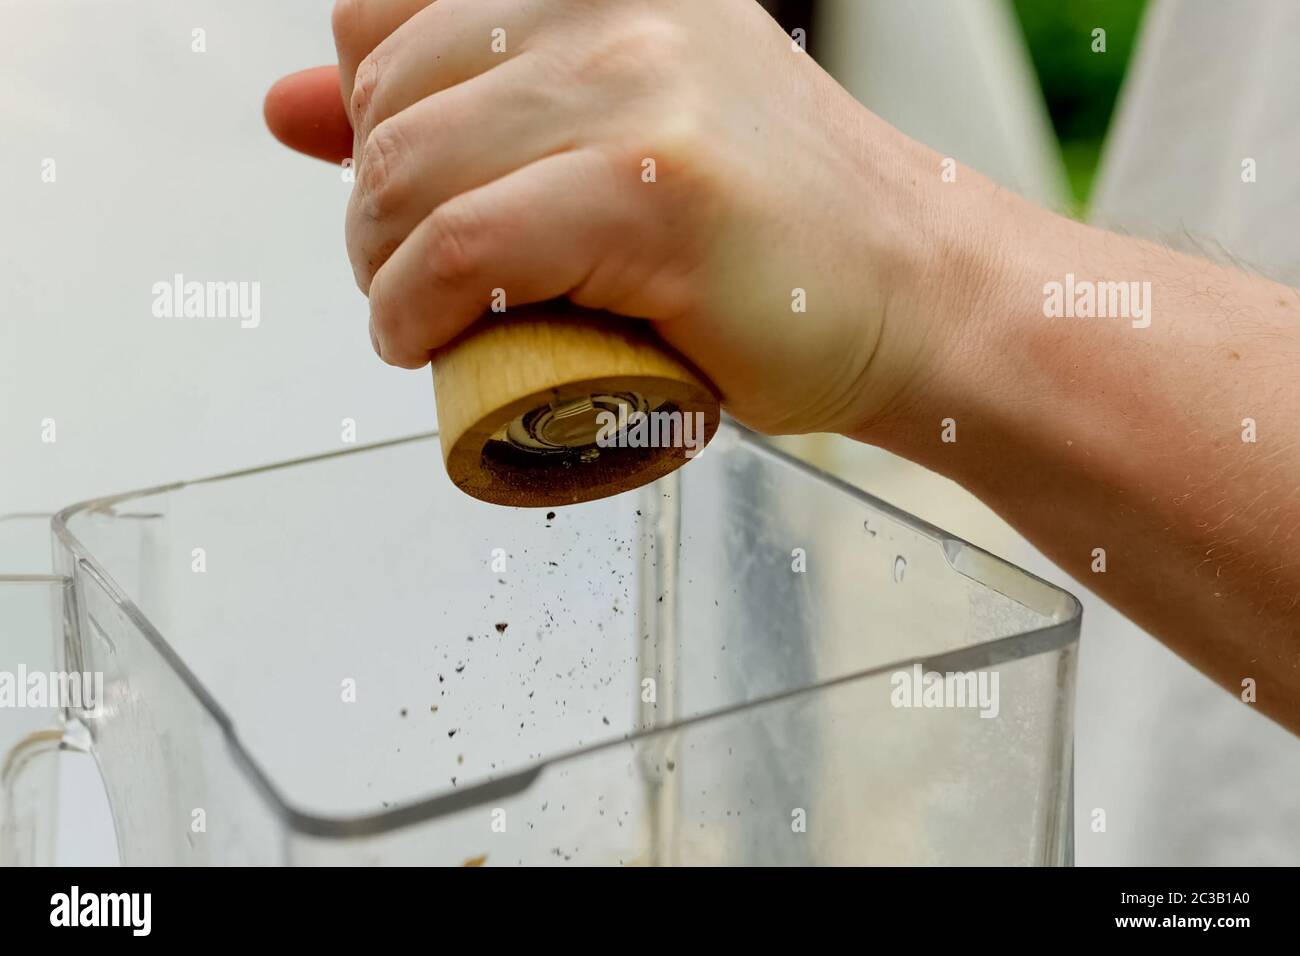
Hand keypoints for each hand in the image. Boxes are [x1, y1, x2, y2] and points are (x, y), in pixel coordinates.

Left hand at [265, 0, 999, 435]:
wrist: (911, 292)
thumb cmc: (768, 227)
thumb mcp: (603, 132)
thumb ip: (453, 103)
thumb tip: (288, 106)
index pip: (381, 11)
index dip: (368, 116)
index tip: (412, 190)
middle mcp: (619, 3)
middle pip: (387, 102)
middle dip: (370, 212)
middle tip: (410, 275)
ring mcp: (641, 88)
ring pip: (411, 178)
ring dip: (381, 271)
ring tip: (418, 314)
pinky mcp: (654, 192)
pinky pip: (464, 248)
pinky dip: (414, 310)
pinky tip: (423, 341)